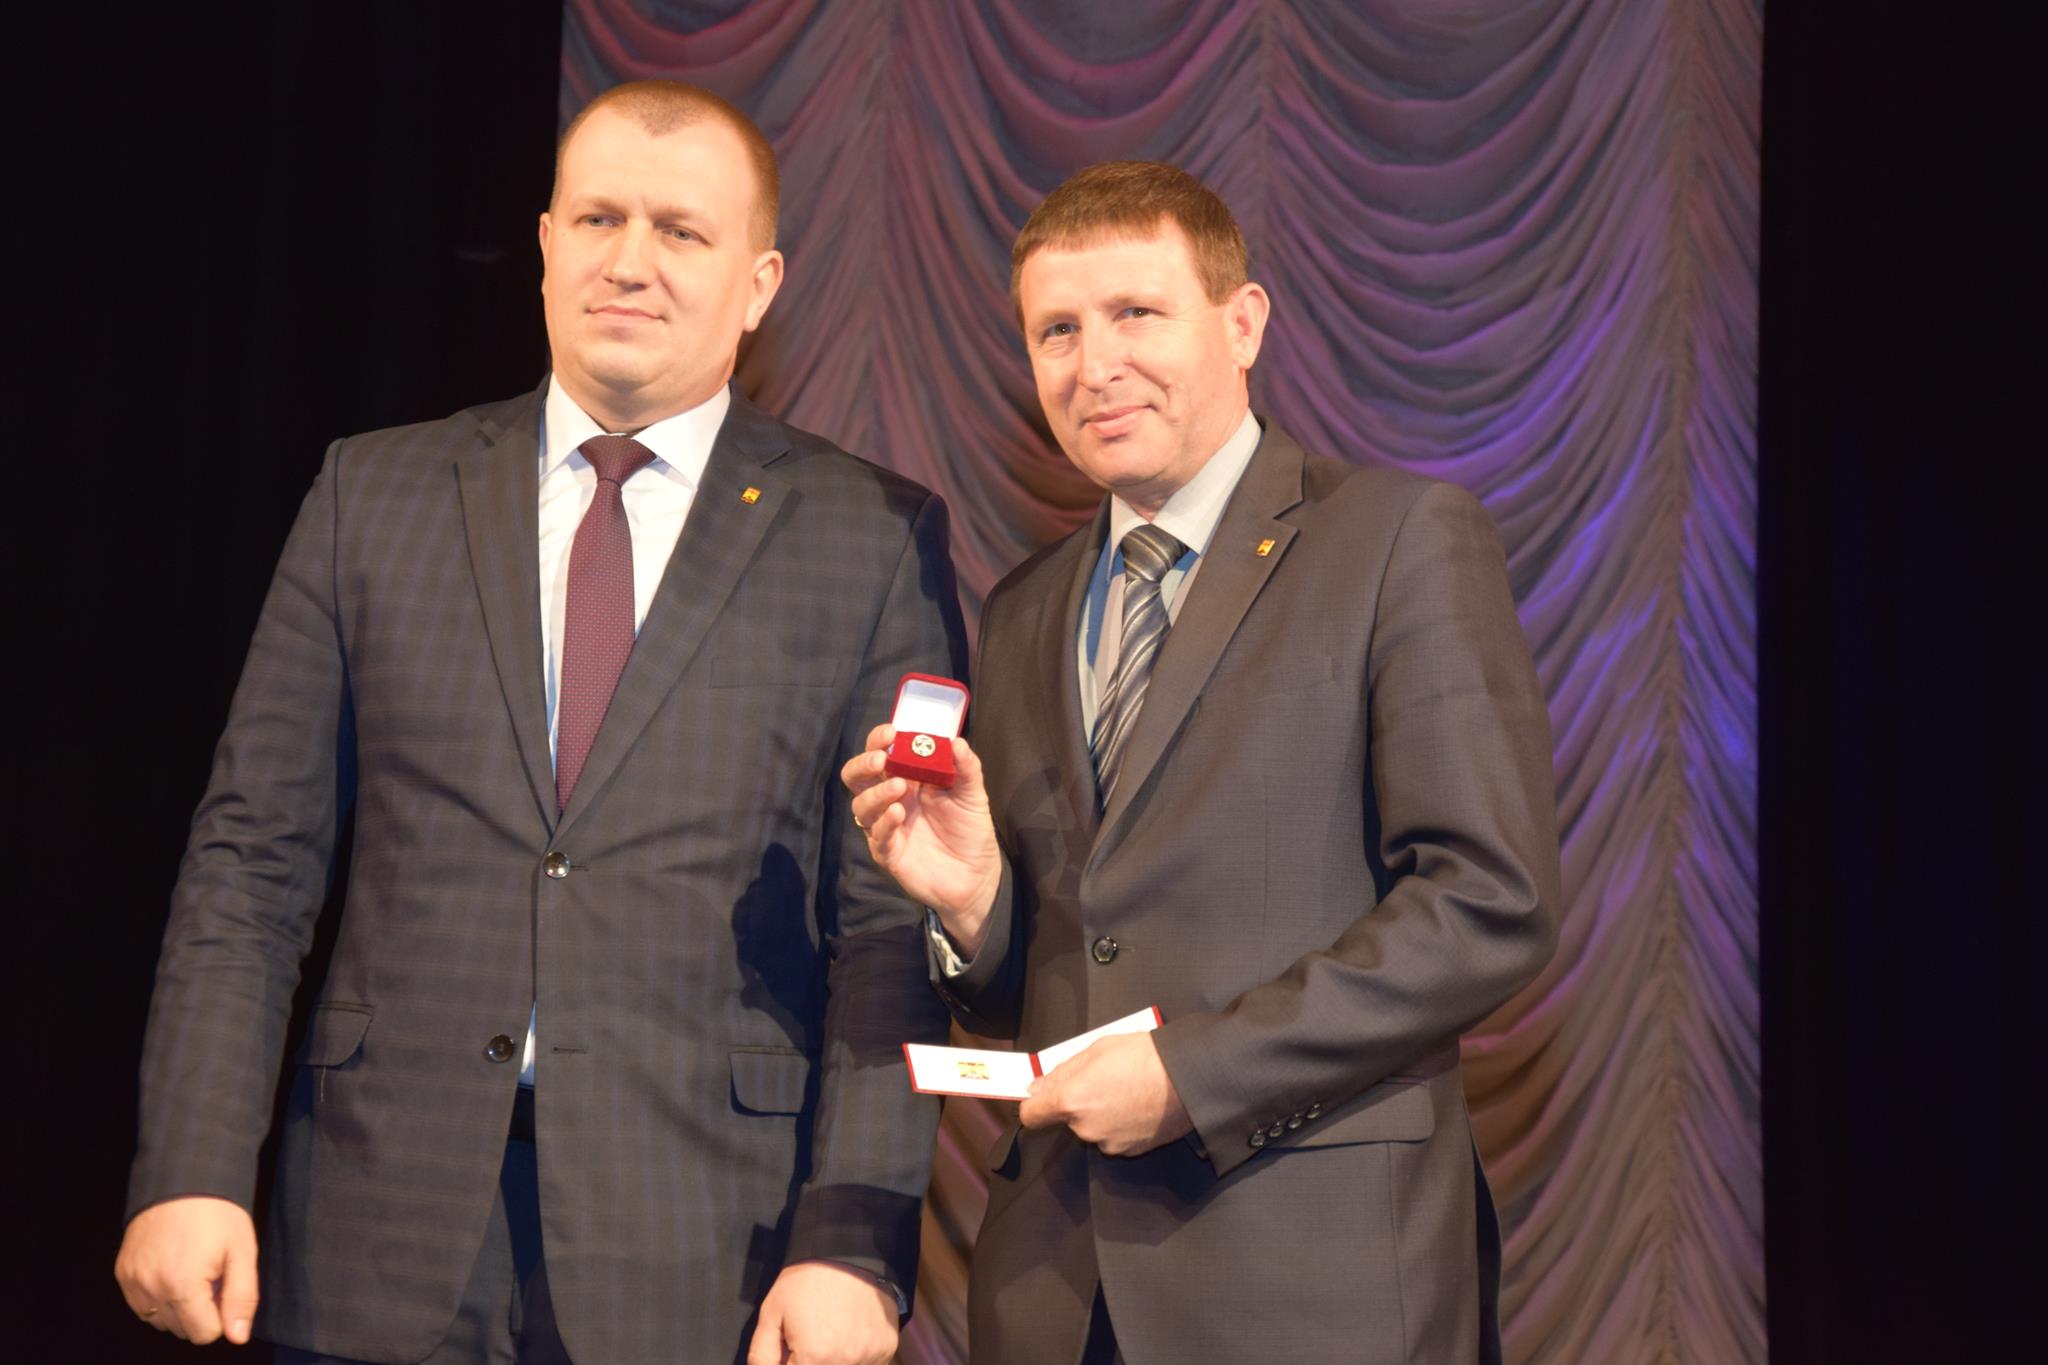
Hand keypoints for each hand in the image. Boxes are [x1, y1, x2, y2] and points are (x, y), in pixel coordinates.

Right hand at [114, 1195, 259, 1344]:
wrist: (182, 1177)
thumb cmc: (217, 1213)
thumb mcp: (242, 1251)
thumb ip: (241, 1298)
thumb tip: (238, 1336)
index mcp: (182, 1285)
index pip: (204, 1334)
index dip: (221, 1314)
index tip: (225, 1285)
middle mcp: (151, 1288)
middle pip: (182, 1330)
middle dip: (201, 1310)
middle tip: (211, 1275)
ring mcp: (132, 1282)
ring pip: (160, 1321)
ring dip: (179, 1307)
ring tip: (193, 1270)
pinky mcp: (122, 1273)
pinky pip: (141, 1306)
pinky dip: (159, 1298)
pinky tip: (173, 1270)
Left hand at [746, 1259, 898, 1364]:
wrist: (849, 1252)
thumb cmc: (807, 1280)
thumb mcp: (772, 1313)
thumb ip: (762, 1355)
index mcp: (813, 1359)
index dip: (790, 1362)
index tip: (791, 1352)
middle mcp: (844, 1363)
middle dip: (811, 1360)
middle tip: (810, 1338)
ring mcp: (869, 1357)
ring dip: (834, 1359)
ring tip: (830, 1333)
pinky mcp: (886, 1349)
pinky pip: (868, 1363)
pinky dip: (856, 1355)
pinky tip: (849, 1334)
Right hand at [840, 726, 1001, 950]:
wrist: (976, 875)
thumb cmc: (970, 830)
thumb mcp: (973, 794)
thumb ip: (966, 767)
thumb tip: (956, 741)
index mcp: (906, 778)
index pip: (880, 753)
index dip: (878, 740)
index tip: (891, 732)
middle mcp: (890, 800)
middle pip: (857, 777)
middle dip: (863, 764)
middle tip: (881, 760)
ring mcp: (886, 827)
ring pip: (861, 807)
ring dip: (875, 794)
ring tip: (898, 788)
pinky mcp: (888, 853)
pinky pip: (876, 836)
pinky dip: (884, 823)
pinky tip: (898, 814)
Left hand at [1019, 1032, 1193, 1156]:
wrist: (1189, 1079)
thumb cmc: (1145, 1057)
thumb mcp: (1097, 1049)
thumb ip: (1062, 1071)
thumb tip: (1038, 1087)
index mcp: (1071, 1101)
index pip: (1032, 1115)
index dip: (1034, 1105)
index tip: (1042, 1097)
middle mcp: (1085, 1129)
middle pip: (1068, 1120)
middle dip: (1079, 1103)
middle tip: (1104, 1079)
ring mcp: (1109, 1143)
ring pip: (1093, 1129)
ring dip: (1102, 1114)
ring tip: (1126, 1090)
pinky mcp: (1130, 1151)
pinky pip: (1114, 1137)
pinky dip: (1121, 1125)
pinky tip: (1138, 1105)